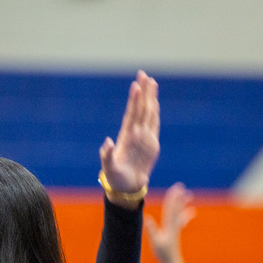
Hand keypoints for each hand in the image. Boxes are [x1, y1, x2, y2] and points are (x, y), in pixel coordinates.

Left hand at [100, 71, 159, 207]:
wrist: (126, 187)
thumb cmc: (115, 178)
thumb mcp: (108, 168)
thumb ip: (107, 156)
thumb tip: (106, 143)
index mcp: (125, 137)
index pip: (131, 114)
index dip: (134, 100)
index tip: (135, 85)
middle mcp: (135, 133)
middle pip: (140, 108)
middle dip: (143, 92)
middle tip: (144, 75)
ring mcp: (144, 137)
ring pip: (148, 113)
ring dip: (150, 98)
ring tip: (152, 83)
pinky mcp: (152, 144)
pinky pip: (154, 125)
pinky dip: (155, 113)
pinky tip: (155, 102)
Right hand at [145, 183, 192, 262]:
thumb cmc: (163, 254)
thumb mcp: (155, 242)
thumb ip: (151, 230)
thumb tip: (147, 217)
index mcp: (168, 226)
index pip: (170, 209)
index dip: (172, 198)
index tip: (175, 188)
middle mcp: (173, 226)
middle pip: (175, 208)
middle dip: (177, 197)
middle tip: (181, 186)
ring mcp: (175, 229)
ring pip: (179, 213)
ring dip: (183, 204)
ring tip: (189, 195)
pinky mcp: (175, 233)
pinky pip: (181, 221)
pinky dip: (185, 215)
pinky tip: (191, 212)